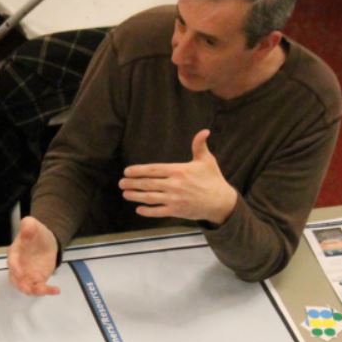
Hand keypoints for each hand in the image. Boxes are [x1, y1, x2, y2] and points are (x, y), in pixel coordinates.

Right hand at [8, 216, 59, 295]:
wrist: (46, 241)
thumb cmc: (36, 233)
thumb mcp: (32, 224)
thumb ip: (28, 225)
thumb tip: (26, 228)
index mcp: (15, 253)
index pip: (12, 261)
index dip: (15, 268)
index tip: (20, 273)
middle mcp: (18, 267)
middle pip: (15, 279)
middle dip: (21, 285)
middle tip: (28, 289)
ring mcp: (27, 275)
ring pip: (27, 286)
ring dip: (34, 291)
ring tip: (45, 290)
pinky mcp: (37, 280)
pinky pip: (40, 288)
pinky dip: (47, 291)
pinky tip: (56, 290)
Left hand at [118, 129, 238, 225]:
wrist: (221, 201)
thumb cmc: (213, 179)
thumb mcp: (206, 160)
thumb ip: (199, 145)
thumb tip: (204, 131)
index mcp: (178, 171)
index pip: (153, 169)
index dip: (138, 171)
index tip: (127, 171)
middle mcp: (174, 185)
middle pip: (148, 183)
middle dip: (132, 183)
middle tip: (121, 183)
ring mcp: (174, 199)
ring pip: (149, 197)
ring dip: (135, 196)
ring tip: (125, 194)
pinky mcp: (176, 211)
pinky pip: (158, 211)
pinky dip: (147, 211)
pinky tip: (138, 209)